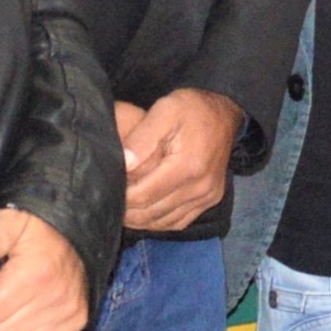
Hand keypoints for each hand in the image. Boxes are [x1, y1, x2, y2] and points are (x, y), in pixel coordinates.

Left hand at [113, 88, 239, 232]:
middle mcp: (201, 187)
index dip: (122, 197)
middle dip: (127, 210)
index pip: (145, 196)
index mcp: (188, 167)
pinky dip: (158, 221)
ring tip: (121, 208)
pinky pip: (179, 222)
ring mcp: (208, 197)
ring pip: (164, 222)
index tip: (106, 189)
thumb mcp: (165, 109)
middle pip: (152, 213)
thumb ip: (142, 137)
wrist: (224, 112)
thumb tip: (123, 164)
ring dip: (140, 219)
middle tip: (108, 200)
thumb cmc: (192, 108)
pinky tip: (143, 212)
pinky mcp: (210, 200)